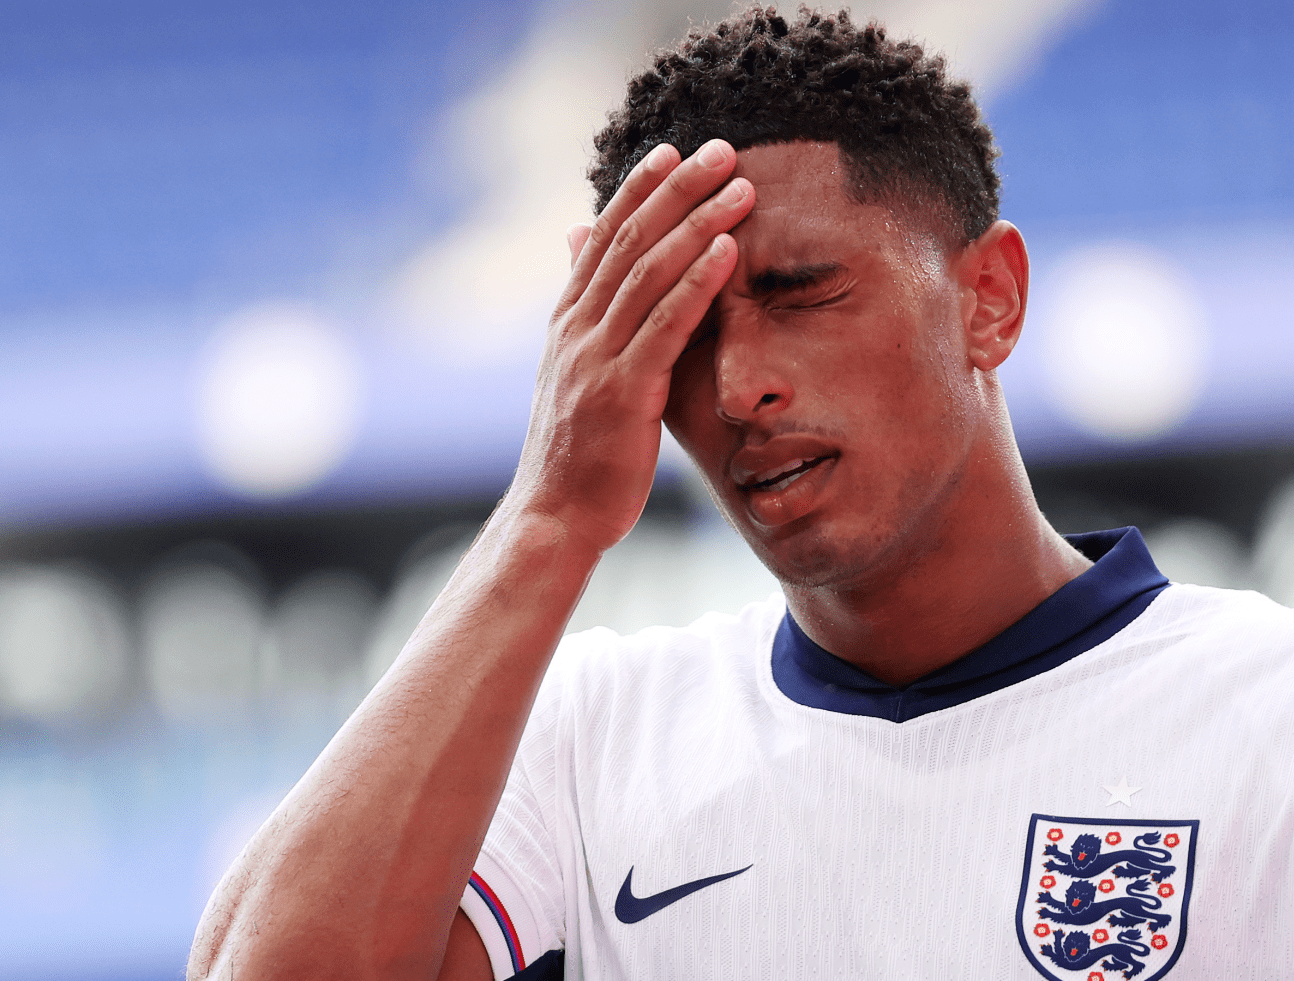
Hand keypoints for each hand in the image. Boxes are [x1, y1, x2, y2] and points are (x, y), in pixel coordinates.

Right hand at [510, 139, 755, 551]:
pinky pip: (664, 326)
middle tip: (722, 149)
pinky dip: (697, 283)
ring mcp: (597, 358)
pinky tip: (727, 252)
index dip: (640, 190)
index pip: (604, 237)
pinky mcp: (624, 392)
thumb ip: (585, 311)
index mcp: (567, 321)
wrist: (554, 517)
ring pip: (649, 272)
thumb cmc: (576, 452)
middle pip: (630, 240)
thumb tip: (577, 241)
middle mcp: (577, 329)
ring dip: (698, 223)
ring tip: (740, 188)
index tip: (676, 150)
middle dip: (677, 190)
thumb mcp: (574, 373)